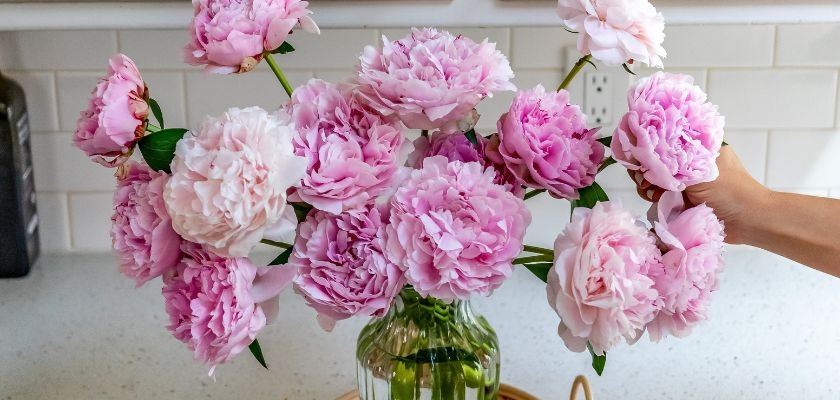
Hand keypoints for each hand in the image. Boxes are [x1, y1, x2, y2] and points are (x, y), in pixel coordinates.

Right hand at [629, 146, 768, 243]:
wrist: (749, 221)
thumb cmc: (732, 191)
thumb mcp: (699, 170)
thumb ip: (670, 163)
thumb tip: (641, 156)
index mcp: (695, 147)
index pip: (661, 141)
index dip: (646, 148)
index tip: (639, 158)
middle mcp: (687, 162)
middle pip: (653, 161)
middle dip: (645, 170)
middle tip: (647, 180)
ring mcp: (683, 183)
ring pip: (653, 181)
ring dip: (649, 187)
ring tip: (656, 194)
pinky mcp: (680, 202)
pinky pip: (658, 198)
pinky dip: (654, 200)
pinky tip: (658, 202)